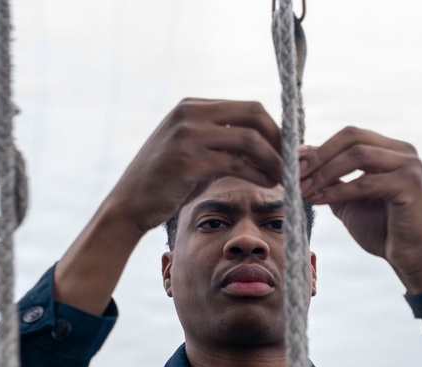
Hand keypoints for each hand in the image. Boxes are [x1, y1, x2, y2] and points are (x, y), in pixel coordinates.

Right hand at [107, 98, 283, 234]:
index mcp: (192, 106)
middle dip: (280, 139)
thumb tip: (266, 146)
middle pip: (254, 114)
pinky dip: (259, 174)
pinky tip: (268, 184)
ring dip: (274, 159)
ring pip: (250, 140)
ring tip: (284, 177)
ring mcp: (188, 135)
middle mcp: (190, 113)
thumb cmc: (164, 182)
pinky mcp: (189, 160)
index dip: (275, 128)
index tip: (288, 149)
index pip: (248, 107)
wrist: (128, 204)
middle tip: (293, 161)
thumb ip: (222, 142)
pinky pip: (237, 164)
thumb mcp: (192, 151)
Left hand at [298, 126, 421, 292]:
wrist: (410, 259)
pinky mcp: (410, 185)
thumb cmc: (382, 230)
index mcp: (392, 150)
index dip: (320, 146)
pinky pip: (365, 183)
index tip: (293, 162)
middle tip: (295, 173)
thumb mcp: (349, 199)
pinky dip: (338, 190)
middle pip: (353, 138)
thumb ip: (331, 177)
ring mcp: (410, 166)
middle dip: (320, 155)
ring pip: (357, 156)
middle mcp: (404, 152)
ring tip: (303, 189)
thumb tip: (304, 156)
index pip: (350, 135)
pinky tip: (318, 200)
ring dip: (325, 172)